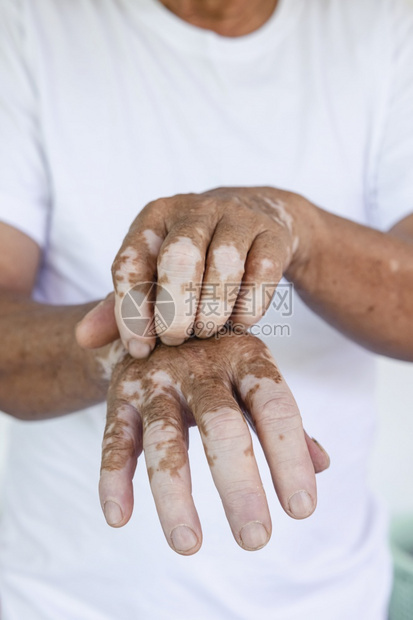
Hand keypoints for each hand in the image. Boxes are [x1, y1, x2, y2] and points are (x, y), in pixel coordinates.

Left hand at [76, 187, 313, 356]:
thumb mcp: (153, 278)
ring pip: (224, 264)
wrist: (254, 224)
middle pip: (179, 257)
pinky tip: (239, 323)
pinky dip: (248, 306)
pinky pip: (262, 273)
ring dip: (213, 310)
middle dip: (175, 308)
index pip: (132, 262)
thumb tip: (82, 339)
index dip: (132, 311)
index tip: (140, 350)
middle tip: (175, 340)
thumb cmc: (194, 261)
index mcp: (154, 218)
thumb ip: (119, 308)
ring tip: (206, 332)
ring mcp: (236, 218)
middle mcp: (193, 210)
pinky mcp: (272, 234)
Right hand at [99, 332, 328, 554]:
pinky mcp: (120, 396)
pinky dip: (114, 478)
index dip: (289, 457)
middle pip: (221, 426)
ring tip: (189, 545)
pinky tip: (119, 517)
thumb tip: (321, 465)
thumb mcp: (253, 375)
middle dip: (238, 485)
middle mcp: (199, 366)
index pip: (275, 407)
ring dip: (173, 495)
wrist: (155, 319)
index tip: (301, 510)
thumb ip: (283, 418)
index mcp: (244, 357)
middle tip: (256, 539)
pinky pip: (115, 440)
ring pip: (163, 440)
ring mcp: (156, 381)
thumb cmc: (218, 361)